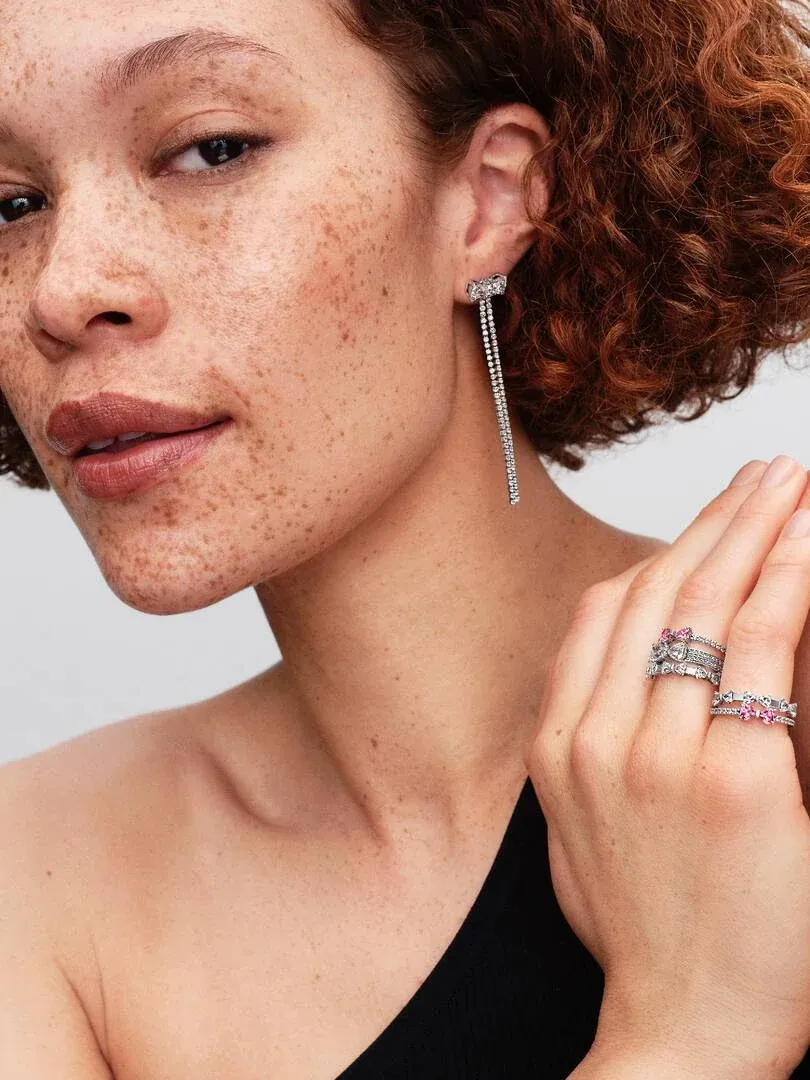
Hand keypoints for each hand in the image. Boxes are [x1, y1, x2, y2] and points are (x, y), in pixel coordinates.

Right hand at [525, 456, 809, 1079]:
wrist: (680, 1029)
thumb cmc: (642, 935)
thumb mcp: (583, 832)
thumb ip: (594, 746)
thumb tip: (632, 680)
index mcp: (558, 748)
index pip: (604, 614)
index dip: (660, 551)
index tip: (700, 518)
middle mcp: (598, 737)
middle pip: (656, 593)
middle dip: (714, 520)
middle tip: (760, 474)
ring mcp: (661, 755)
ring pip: (707, 607)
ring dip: (753, 531)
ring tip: (789, 485)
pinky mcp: (737, 779)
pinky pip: (764, 653)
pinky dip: (787, 586)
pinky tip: (806, 545)